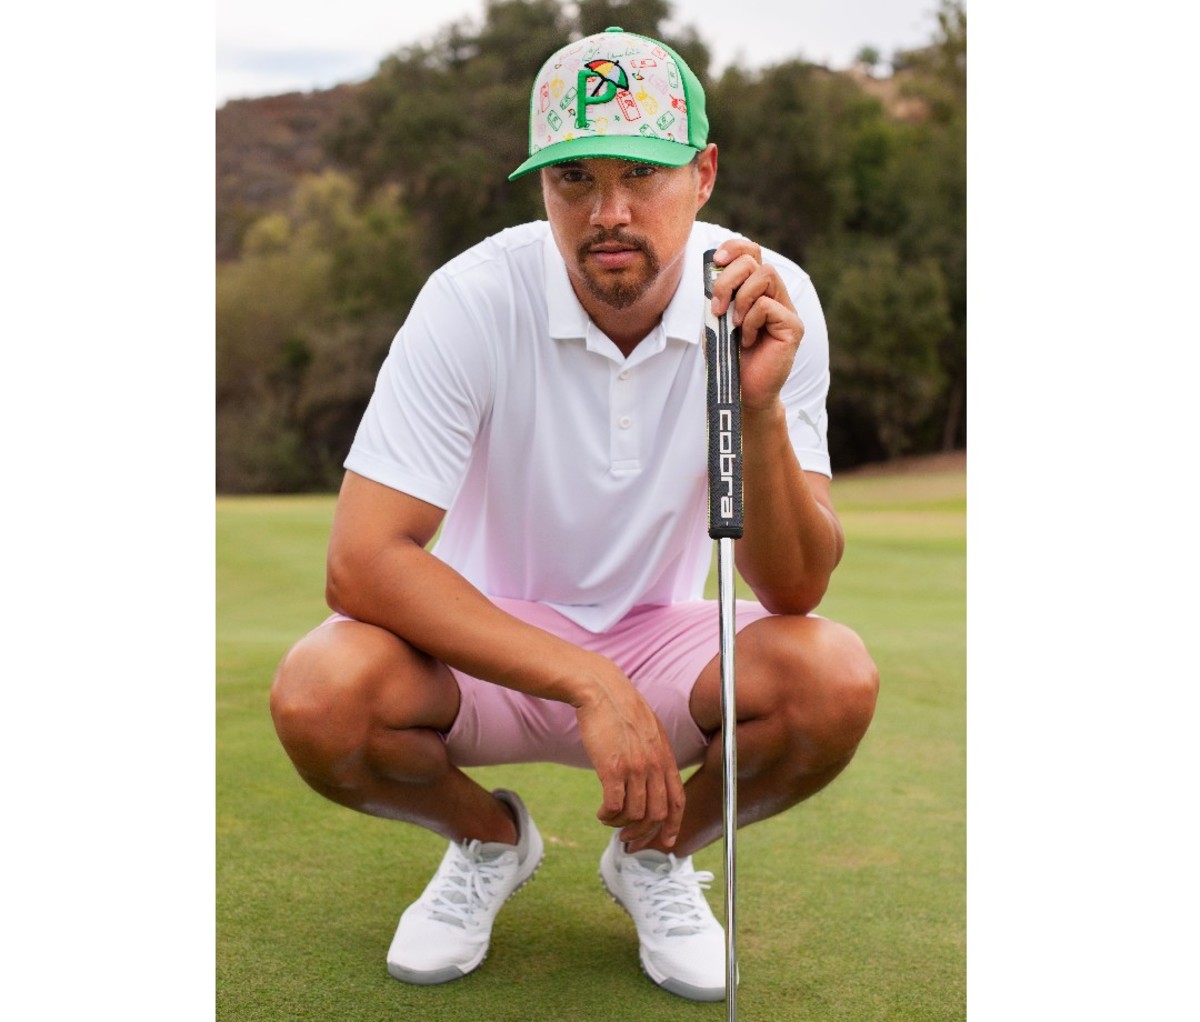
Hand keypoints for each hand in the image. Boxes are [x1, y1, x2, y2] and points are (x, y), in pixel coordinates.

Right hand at [573, 659, 685, 851]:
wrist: (601, 690)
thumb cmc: (620, 708)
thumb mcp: (649, 730)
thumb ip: (655, 754)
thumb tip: (652, 776)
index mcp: (665, 757)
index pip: (678, 801)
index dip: (674, 826)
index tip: (667, 842)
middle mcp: (654, 765)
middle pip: (657, 814)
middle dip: (643, 833)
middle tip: (627, 838)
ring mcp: (635, 767)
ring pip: (635, 814)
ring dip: (620, 825)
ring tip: (609, 820)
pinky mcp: (612, 768)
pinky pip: (614, 806)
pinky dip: (608, 816)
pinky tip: (601, 812)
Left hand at [709, 238, 804, 411]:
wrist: (742, 391)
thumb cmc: (728, 356)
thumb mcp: (716, 319)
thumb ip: (718, 294)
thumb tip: (712, 268)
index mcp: (756, 289)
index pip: (751, 251)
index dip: (734, 248)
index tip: (715, 260)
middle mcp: (775, 294)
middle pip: (754, 260)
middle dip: (727, 279)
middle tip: (716, 307)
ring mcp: (787, 309)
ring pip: (765, 275)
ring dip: (740, 298)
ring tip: (733, 324)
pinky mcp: (793, 326)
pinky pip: (767, 306)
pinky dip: (749, 321)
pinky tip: (746, 340)